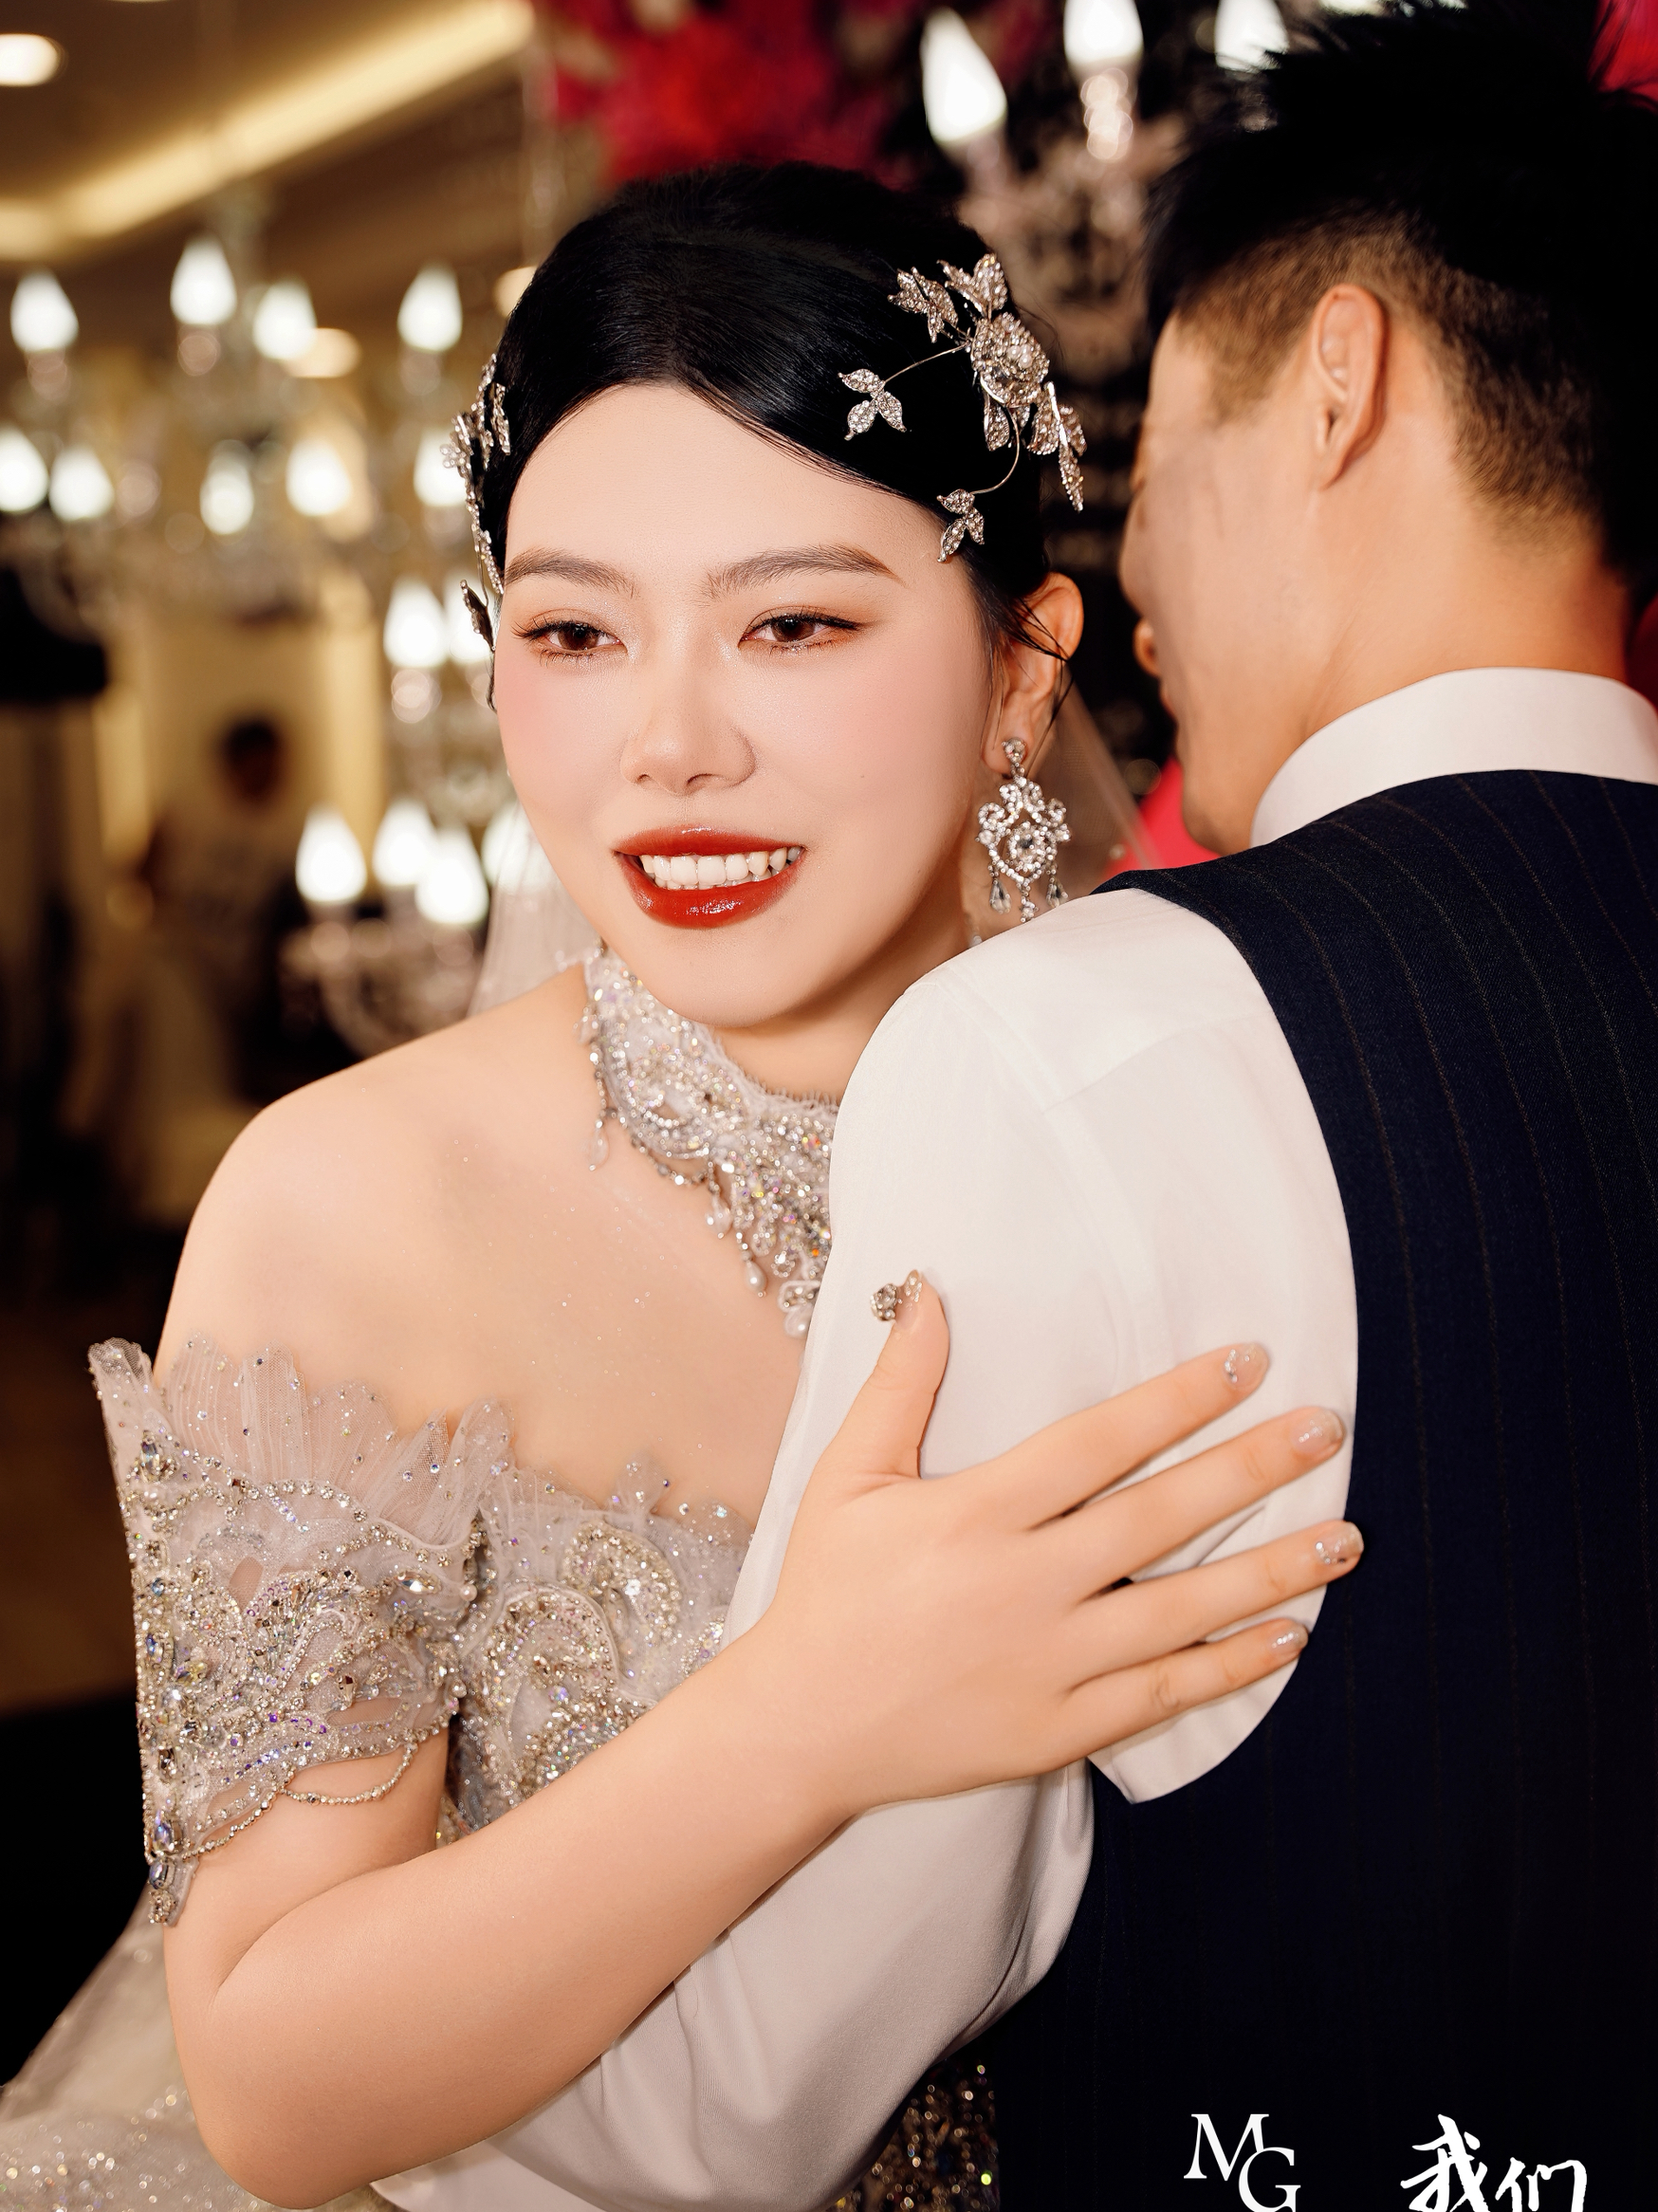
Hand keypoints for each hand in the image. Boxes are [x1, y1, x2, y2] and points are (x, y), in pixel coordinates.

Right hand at [759, 1276, 1357, 1821]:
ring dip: (1271, 1572)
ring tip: (1346, 1538)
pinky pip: (1163, 1694)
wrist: (800, 1729)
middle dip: (1251, 1468)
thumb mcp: (848, 1476)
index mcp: (976, 1514)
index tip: (1247, 1361)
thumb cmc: (828, 1592)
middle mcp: (1023, 1585)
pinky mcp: (1058, 1729)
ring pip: (1183, 1610)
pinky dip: (1231, 1666)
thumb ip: (899, 1383)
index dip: (1177, 1400)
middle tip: (1327, 1429)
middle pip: (1159, 1518)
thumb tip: (932, 1288)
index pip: (1098, 1443)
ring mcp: (1048, 1664)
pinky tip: (1289, 1634)